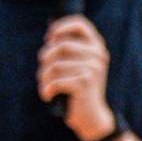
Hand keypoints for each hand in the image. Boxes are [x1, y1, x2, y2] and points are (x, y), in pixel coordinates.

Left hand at [38, 15, 114, 140]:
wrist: (91, 116)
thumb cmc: (78, 89)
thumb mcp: (77, 65)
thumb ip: (69, 50)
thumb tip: (50, 34)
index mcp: (97, 46)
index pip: (80, 24)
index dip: (61, 27)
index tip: (49, 38)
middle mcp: (98, 55)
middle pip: (62, 45)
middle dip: (46, 58)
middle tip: (43, 72)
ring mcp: (93, 69)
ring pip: (55, 65)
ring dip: (44, 77)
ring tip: (46, 86)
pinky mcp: (85, 83)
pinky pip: (56, 81)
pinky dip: (46, 89)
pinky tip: (47, 95)